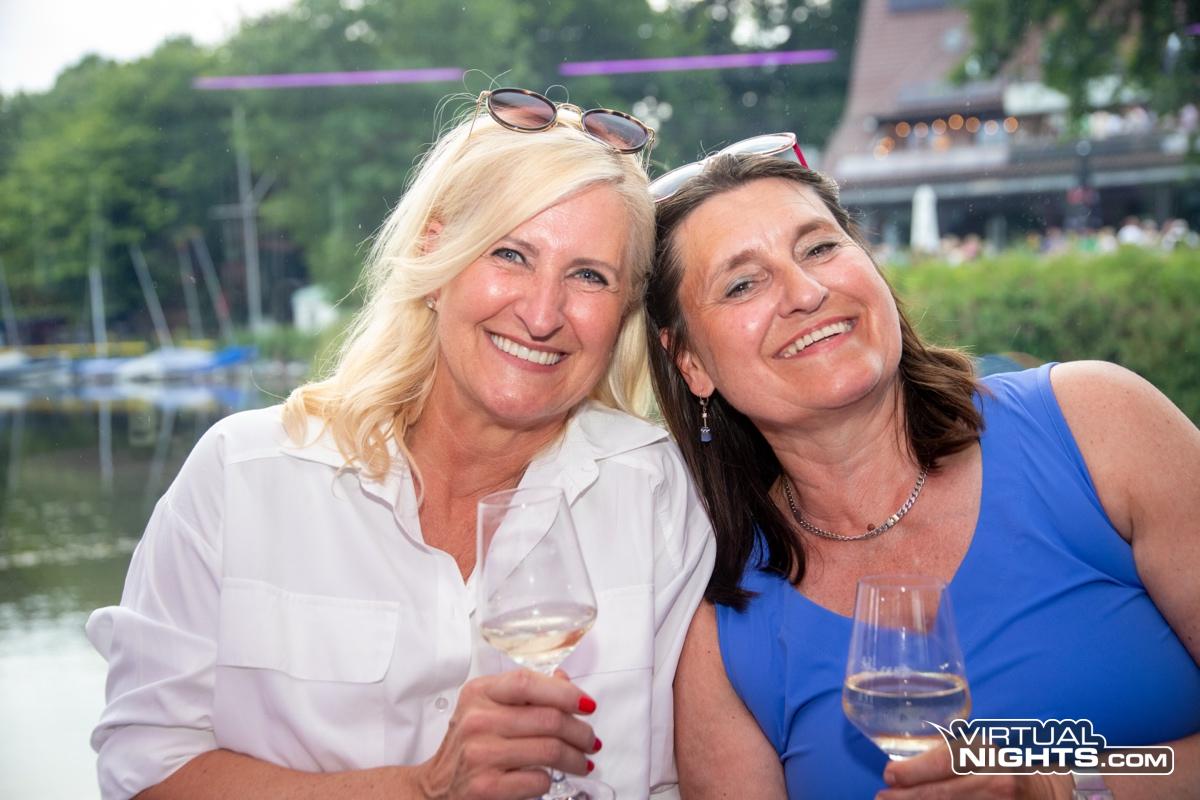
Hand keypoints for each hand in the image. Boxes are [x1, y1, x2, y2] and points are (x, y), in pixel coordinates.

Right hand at [410, 670, 600, 799]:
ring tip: (582, 761)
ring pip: (550, 750)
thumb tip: (565, 682)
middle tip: (590, 740)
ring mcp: (480, 754)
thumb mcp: (487, 708)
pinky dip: (549, 779)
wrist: (436, 787)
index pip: (528, 683)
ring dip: (575, 758)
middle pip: (548, 719)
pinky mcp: (486, 787)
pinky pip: (537, 779)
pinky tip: (548, 777)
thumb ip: (525, 693)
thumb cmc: (469, 744)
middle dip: (581, 732)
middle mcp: (477, 720)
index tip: (587, 705)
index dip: (565, 693)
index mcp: (479, 693)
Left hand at [877, 746, 1073, 799]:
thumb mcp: (978, 751)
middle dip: (906, 798)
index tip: (889, 776)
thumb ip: (945, 757)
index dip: (913, 772)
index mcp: (988, 757)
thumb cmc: (1002, 767)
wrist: (1048, 792)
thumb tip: (900, 773)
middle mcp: (996, 782)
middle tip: (882, 798)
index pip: (945, 763)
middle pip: (942, 794)